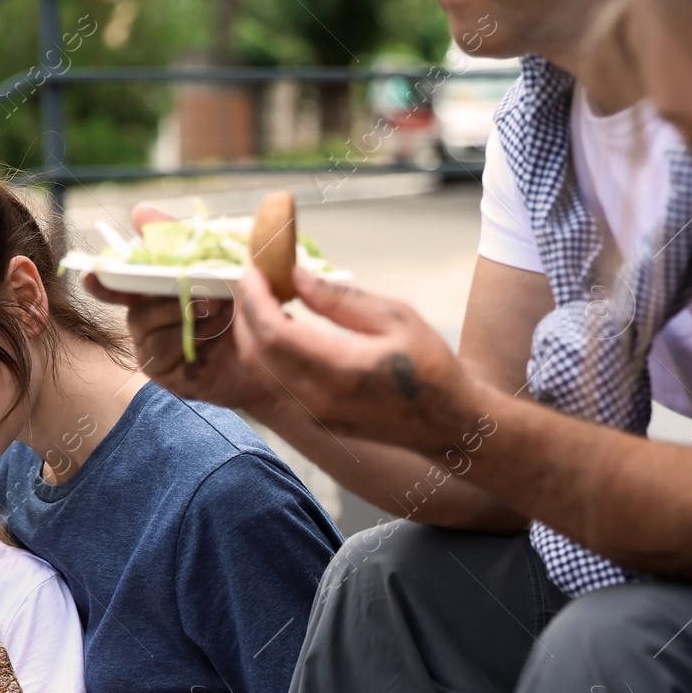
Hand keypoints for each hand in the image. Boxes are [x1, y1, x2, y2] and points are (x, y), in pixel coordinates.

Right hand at [79, 204, 262, 409]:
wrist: (276, 349)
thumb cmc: (246, 304)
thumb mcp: (219, 263)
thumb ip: (179, 239)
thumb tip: (139, 211)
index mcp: (154, 295)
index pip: (116, 286)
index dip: (102, 281)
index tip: (91, 276)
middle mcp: (148, 324)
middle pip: (135, 308)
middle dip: (168, 298)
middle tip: (207, 294)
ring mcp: (154, 352)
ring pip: (148, 331)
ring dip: (187, 318)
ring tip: (223, 313)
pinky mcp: (167, 376)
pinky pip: (162, 353)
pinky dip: (190, 341)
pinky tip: (216, 337)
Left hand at [234, 265, 483, 453]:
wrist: (446, 421)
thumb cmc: (429, 365)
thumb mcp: (394, 316)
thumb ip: (341, 298)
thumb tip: (297, 276)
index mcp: (340, 371)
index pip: (274, 333)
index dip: (255, 300)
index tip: (253, 271)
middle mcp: (318, 399)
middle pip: (256, 353)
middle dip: (245, 313)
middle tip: (252, 280)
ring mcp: (313, 415)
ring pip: (259, 371)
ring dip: (251, 333)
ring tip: (263, 299)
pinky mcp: (314, 420)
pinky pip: (274, 384)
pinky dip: (265, 353)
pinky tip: (280, 327)